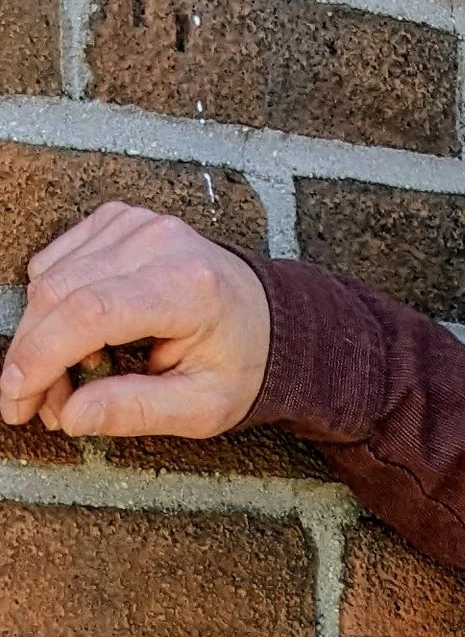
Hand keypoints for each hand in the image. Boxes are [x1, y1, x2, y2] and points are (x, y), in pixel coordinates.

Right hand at [1, 204, 269, 440]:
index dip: (41, 357)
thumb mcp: (203, 407)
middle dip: (34, 356)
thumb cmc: (240, 362)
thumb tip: (72, 415)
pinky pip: (57, 261)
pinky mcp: (117, 220)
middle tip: (36, 406)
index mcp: (187, 286)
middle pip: (60, 293)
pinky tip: (78, 340)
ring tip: (65, 382)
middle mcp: (158, 243)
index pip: (89, 313)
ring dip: (41, 336)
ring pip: (50, 277)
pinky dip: (52, 306)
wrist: (267, 318)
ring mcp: (135, 224)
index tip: (17, 398)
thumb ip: (137, 411)